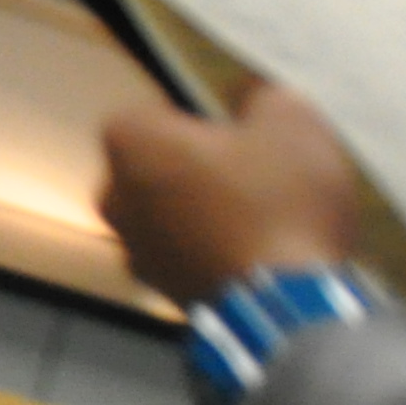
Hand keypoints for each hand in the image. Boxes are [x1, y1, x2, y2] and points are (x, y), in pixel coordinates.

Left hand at [98, 82, 359, 305]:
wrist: (291, 312)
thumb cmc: (279, 202)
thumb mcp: (292, 121)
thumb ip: (262, 94)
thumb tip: (246, 92)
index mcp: (128, 140)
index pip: (162, 111)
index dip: (210, 120)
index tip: (249, 137)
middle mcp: (114, 196)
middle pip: (165, 166)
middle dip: (206, 169)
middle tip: (264, 180)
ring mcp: (136, 252)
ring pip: (178, 216)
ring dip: (214, 216)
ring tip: (272, 223)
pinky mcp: (165, 296)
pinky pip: (193, 259)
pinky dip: (221, 256)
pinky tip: (266, 260)